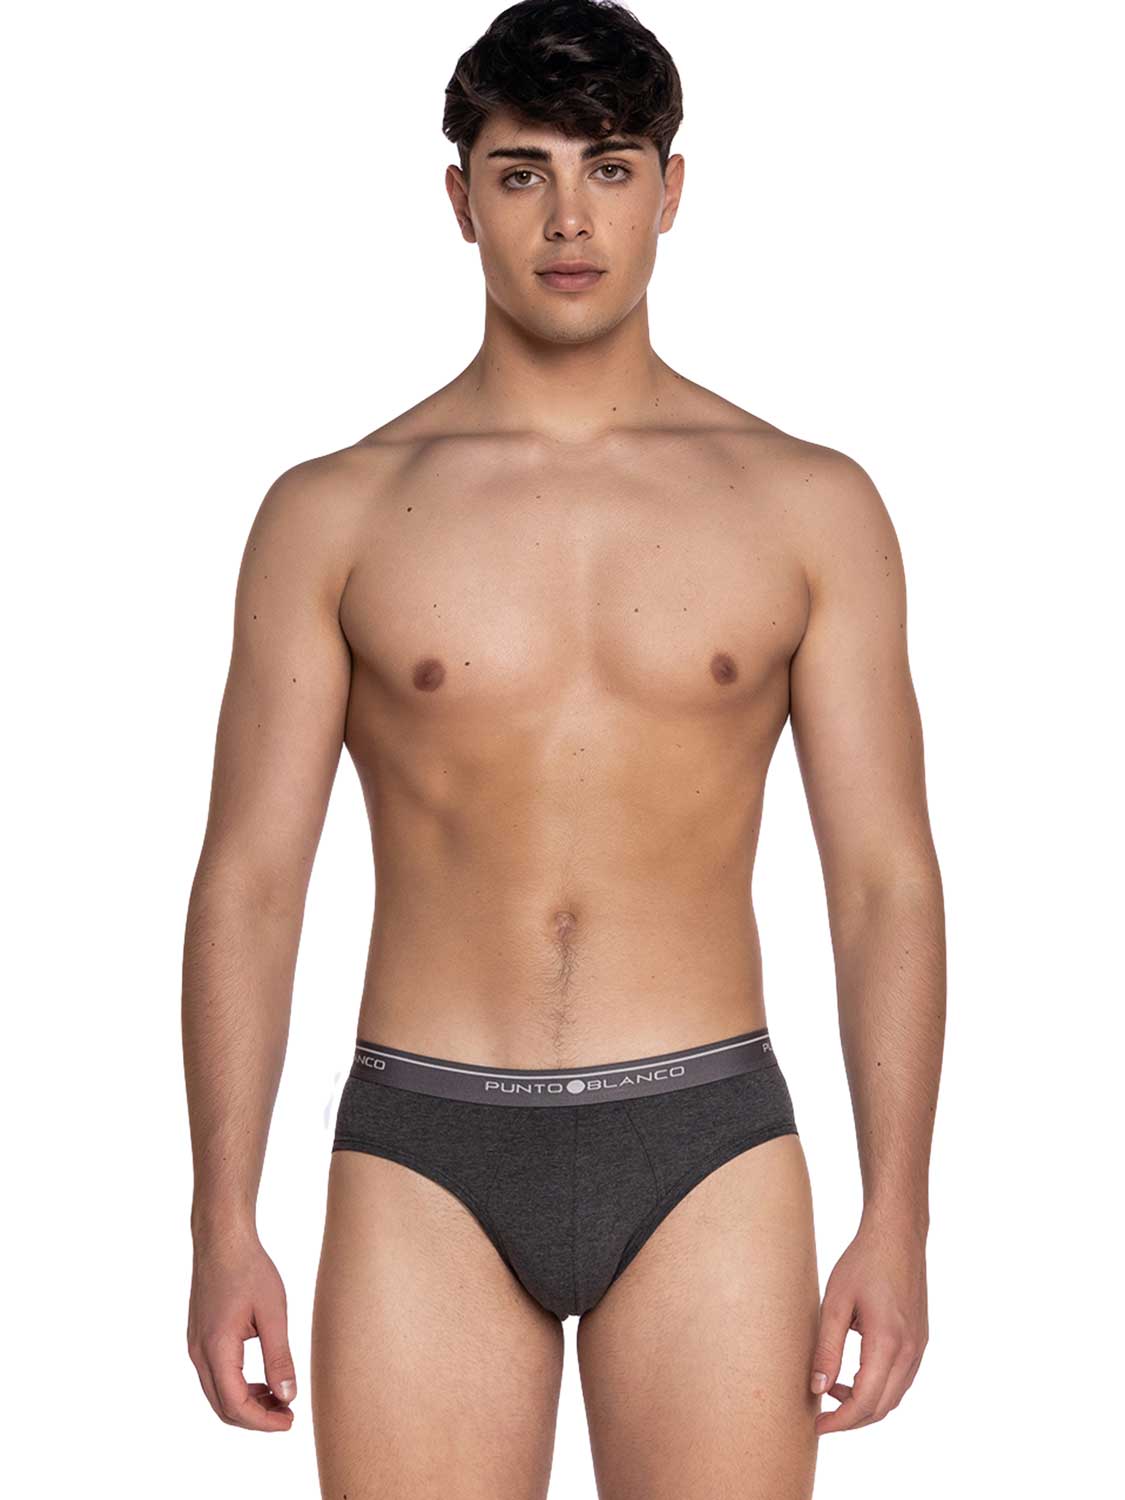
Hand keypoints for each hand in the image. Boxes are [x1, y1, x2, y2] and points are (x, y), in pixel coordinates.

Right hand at [187, 1225, 296, 1431]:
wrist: (222, 1239)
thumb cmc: (249, 1269)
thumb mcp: (273, 1313)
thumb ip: (279, 1357)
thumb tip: (288, 1397)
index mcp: (216, 1349)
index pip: (236, 1405)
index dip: (263, 1421)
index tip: (290, 1422)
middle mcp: (199, 1353)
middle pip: (223, 1407)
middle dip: (256, 1418)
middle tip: (288, 1416)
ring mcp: (196, 1347)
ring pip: (217, 1394)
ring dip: (247, 1404)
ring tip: (279, 1398)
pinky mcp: (199, 1339)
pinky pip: (215, 1377)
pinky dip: (238, 1387)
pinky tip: (262, 1381)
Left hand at [810, 1215, 928, 1434]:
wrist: (897, 1235)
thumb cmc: (863, 1262)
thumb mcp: (834, 1302)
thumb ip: (826, 1348)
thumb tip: (817, 1388)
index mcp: (888, 1343)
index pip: (865, 1402)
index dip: (840, 1421)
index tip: (818, 1425)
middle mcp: (910, 1351)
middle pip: (882, 1407)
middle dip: (851, 1419)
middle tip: (822, 1417)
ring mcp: (919, 1347)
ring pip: (894, 1396)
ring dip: (865, 1404)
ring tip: (832, 1391)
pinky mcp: (920, 1340)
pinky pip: (901, 1379)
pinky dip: (878, 1388)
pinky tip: (853, 1375)